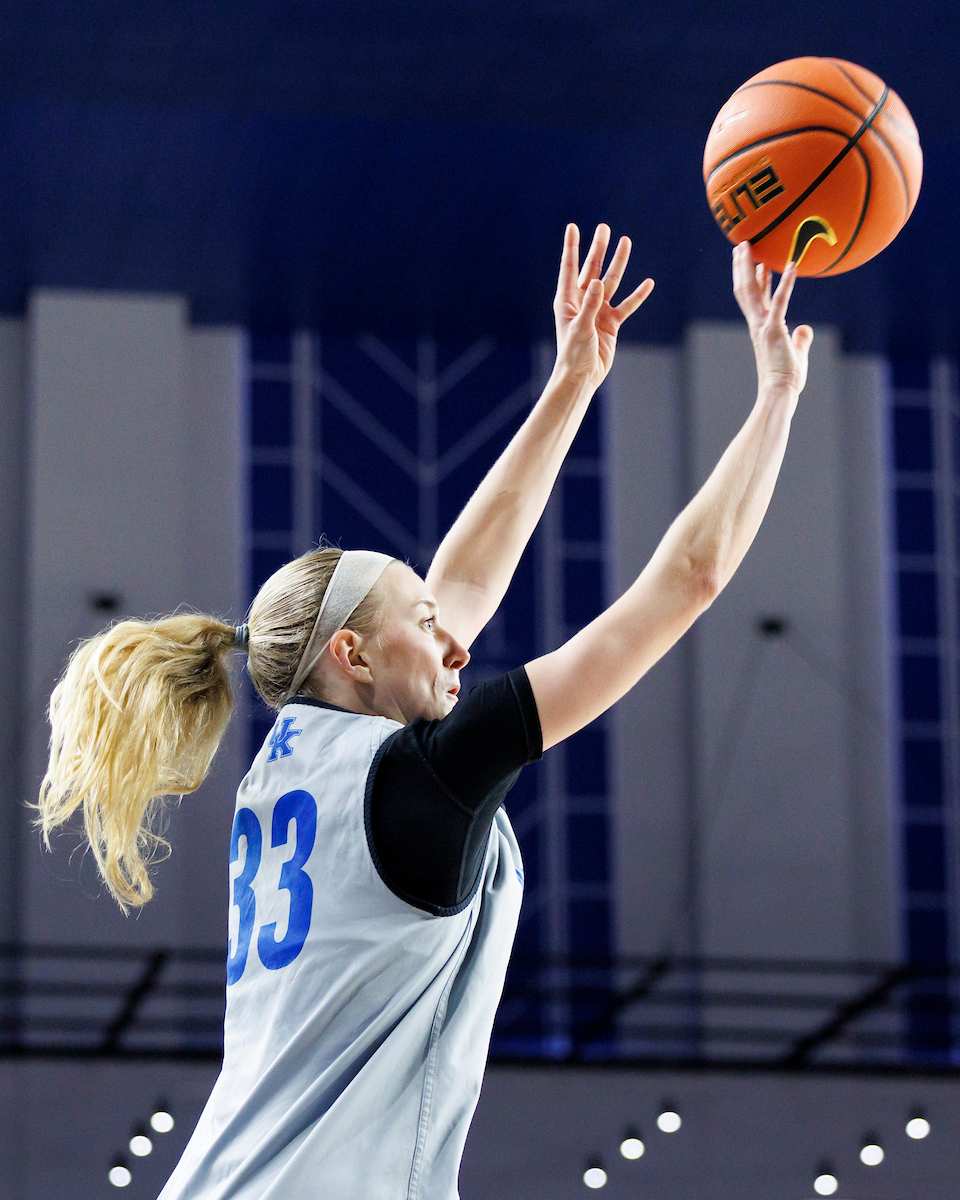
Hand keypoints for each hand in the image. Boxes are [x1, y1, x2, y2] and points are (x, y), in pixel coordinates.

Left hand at [553, 223, 654, 388]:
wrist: (583, 376)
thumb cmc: (573, 353)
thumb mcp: (580, 328)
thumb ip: (590, 305)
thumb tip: (597, 282)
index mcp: (568, 300)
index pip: (570, 268)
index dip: (571, 247)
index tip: (573, 227)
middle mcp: (583, 301)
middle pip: (592, 269)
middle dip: (598, 249)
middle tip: (604, 228)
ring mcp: (598, 310)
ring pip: (611, 282)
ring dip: (619, 263)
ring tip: (626, 242)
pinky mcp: (611, 323)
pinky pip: (627, 305)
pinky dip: (637, 295)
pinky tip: (648, 283)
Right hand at [733, 242, 813, 395]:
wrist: (778, 391)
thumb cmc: (787, 378)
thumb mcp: (796, 354)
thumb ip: (801, 339)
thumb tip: (805, 329)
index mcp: (761, 329)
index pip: (756, 299)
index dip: (756, 280)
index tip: (756, 263)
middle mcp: (757, 324)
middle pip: (746, 290)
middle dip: (743, 266)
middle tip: (742, 245)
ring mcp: (763, 326)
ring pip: (752, 291)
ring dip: (750, 266)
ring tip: (749, 246)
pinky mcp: (774, 329)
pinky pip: (780, 301)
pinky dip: (785, 282)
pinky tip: (792, 265)